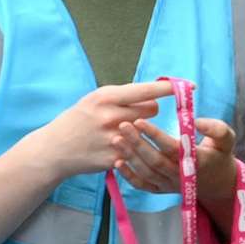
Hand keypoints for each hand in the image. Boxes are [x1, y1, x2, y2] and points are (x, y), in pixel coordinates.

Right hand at [40, 81, 173, 177]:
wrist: (54, 150)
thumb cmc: (77, 120)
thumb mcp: (94, 99)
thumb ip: (123, 95)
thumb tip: (153, 92)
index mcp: (106, 97)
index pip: (146, 90)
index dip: (170, 88)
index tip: (190, 86)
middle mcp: (111, 117)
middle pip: (153, 110)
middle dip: (147, 112)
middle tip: (130, 116)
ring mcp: (114, 138)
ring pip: (148, 130)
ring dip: (142, 130)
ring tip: (123, 130)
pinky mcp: (116, 157)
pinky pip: (138, 149)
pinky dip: (132, 148)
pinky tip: (114, 147)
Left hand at [114, 116, 237, 203]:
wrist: (218, 182)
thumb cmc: (219, 154)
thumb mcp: (227, 139)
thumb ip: (216, 128)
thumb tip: (196, 121)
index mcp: (197, 161)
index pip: (172, 148)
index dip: (155, 135)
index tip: (140, 120)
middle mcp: (181, 175)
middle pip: (155, 161)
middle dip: (137, 143)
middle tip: (122, 125)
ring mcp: (170, 185)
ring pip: (146, 172)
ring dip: (130, 156)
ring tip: (116, 139)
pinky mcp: (161, 190)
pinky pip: (142, 185)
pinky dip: (129, 176)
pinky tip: (117, 162)